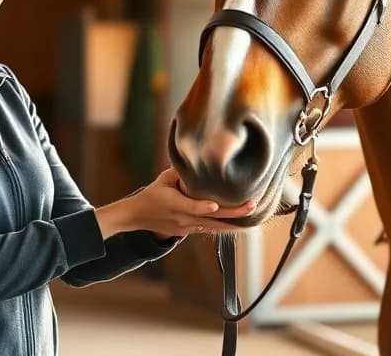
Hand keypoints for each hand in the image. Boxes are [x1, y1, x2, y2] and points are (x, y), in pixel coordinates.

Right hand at [95, 168, 254, 238]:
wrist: (137, 217)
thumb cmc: (151, 194)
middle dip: (233, 214)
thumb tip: (198, 160)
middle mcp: (182, 219)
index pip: (190, 207)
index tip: (215, 206)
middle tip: (251, 206)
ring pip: (214, 228)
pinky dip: (225, 226)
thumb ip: (180, 172)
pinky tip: (241, 224)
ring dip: (234, 223)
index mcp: (173, 204)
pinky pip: (211, 229)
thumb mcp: (163, 180)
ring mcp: (187, 228)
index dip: (202, 207)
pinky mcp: (190, 232)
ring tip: (253, 218)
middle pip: (210, 219)